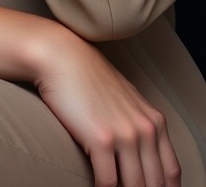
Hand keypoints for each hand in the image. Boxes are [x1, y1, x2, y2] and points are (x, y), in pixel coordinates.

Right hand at [34, 27, 181, 186]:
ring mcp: (125, 135)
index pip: (171, 173)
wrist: (62, 58)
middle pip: (155, 183)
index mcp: (155, 122)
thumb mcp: (125, 100)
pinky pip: (108, 182)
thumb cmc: (88, 79)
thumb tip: (139, 156)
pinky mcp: (102, 139)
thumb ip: (138, 125)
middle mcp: (146, 129)